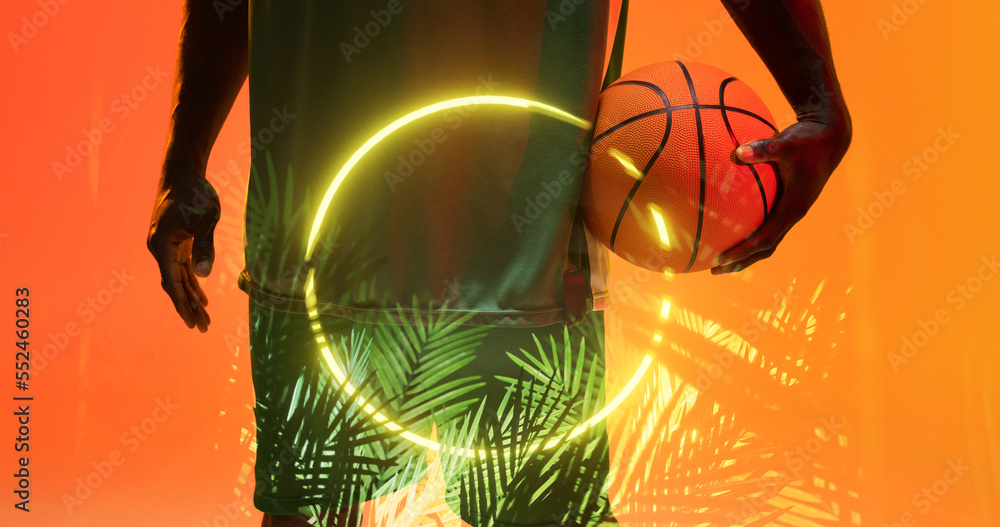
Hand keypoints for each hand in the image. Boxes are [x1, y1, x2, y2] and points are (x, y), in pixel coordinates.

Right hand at [146, 171, 219, 330]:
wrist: (183, 174)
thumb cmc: (195, 194)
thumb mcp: (205, 219)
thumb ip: (204, 245)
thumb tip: (203, 274)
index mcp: (161, 245)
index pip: (171, 282)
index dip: (182, 304)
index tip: (190, 322)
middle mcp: (160, 249)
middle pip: (174, 285)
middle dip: (188, 308)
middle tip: (201, 329)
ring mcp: (167, 247)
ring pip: (179, 279)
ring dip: (191, 298)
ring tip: (204, 320)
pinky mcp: (176, 243)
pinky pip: (182, 269)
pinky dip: (192, 284)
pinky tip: (201, 299)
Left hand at [711, 116, 851, 273]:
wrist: (830, 136)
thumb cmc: (808, 140)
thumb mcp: (786, 143)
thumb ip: (763, 149)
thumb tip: (736, 152)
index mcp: (793, 208)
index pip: (764, 239)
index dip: (742, 251)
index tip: (719, 258)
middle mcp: (793, 214)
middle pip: (765, 248)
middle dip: (740, 261)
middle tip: (714, 269)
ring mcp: (791, 210)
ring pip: (767, 239)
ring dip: (745, 252)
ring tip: (719, 257)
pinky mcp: (788, 202)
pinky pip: (767, 224)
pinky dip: (749, 231)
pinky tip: (729, 224)